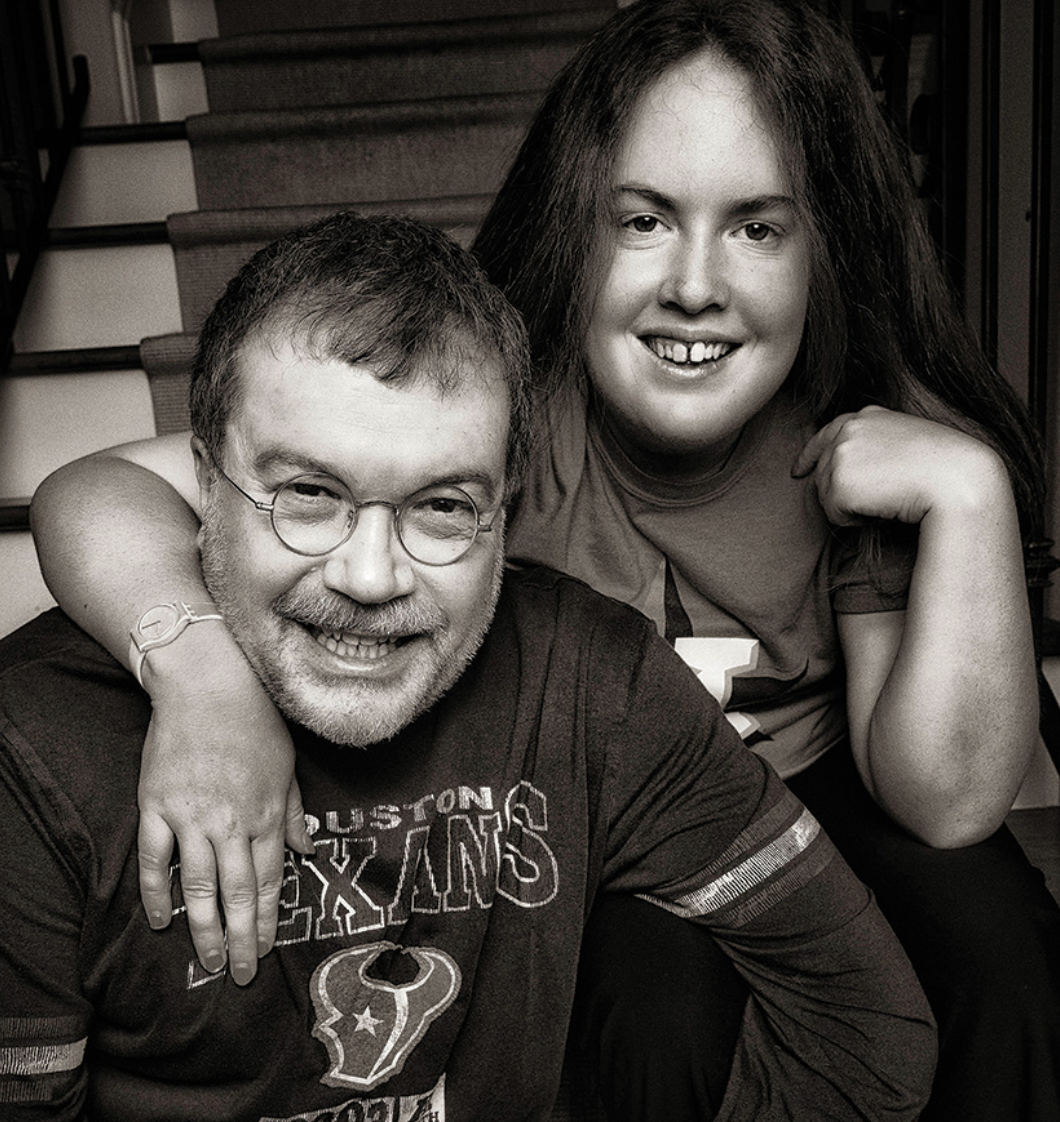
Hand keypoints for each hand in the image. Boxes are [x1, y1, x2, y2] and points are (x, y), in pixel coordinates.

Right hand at [136, 636, 312, 985]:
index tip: (267, 950)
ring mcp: (191, 816)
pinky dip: (155, 893)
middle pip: (236, 893)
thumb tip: (310, 850)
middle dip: (240, 939)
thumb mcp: (288, 766)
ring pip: (196, 886)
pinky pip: (153, 860)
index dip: (268, 920)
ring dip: (203, 928)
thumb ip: (297, 812)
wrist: (209, 685)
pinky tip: (160, 921)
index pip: (270, 880)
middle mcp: (231, 823)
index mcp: (268, 814)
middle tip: (239, 975)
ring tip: (209, 961)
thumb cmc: (257, 722)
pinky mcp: (157, 806)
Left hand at [791, 405, 1007, 526]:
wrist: (957, 480)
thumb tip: (852, 465)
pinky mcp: (839, 481)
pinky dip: (855, 520)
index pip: (827, 433)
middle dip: (845, 492)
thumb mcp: (909, 443)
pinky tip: (882, 508)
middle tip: (885, 495)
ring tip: (888, 499)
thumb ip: (878, 444)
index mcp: (867, 416)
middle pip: (825, 473)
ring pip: (827, 495)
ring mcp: (841, 453)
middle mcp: (848, 429)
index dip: (809, 455)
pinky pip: (834, 515)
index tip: (798, 470)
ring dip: (852, 507)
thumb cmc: (944, 468)